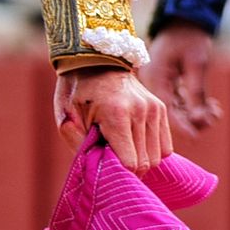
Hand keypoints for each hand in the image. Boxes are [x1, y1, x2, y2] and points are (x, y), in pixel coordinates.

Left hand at [54, 67, 172, 172]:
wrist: (94, 58)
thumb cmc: (76, 89)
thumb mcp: (65, 112)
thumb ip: (76, 141)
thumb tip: (95, 168)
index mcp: (116, 112)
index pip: (130, 163)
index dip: (117, 171)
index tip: (103, 164)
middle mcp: (140, 110)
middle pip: (145, 163)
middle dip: (128, 169)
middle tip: (110, 157)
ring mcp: (153, 108)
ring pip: (157, 157)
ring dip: (141, 159)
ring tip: (121, 148)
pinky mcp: (160, 108)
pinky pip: (165, 146)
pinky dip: (151, 150)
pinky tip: (134, 142)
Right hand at [145, 19, 220, 134]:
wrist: (185, 17)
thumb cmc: (190, 37)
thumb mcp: (196, 64)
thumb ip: (196, 93)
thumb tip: (199, 121)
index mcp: (156, 76)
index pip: (166, 108)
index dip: (181, 125)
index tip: (196, 137)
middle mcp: (155, 81)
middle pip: (171, 111)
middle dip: (193, 118)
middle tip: (213, 116)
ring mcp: (161, 82)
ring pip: (177, 107)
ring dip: (196, 112)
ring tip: (214, 109)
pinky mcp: (168, 81)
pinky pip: (180, 100)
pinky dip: (195, 104)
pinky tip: (211, 106)